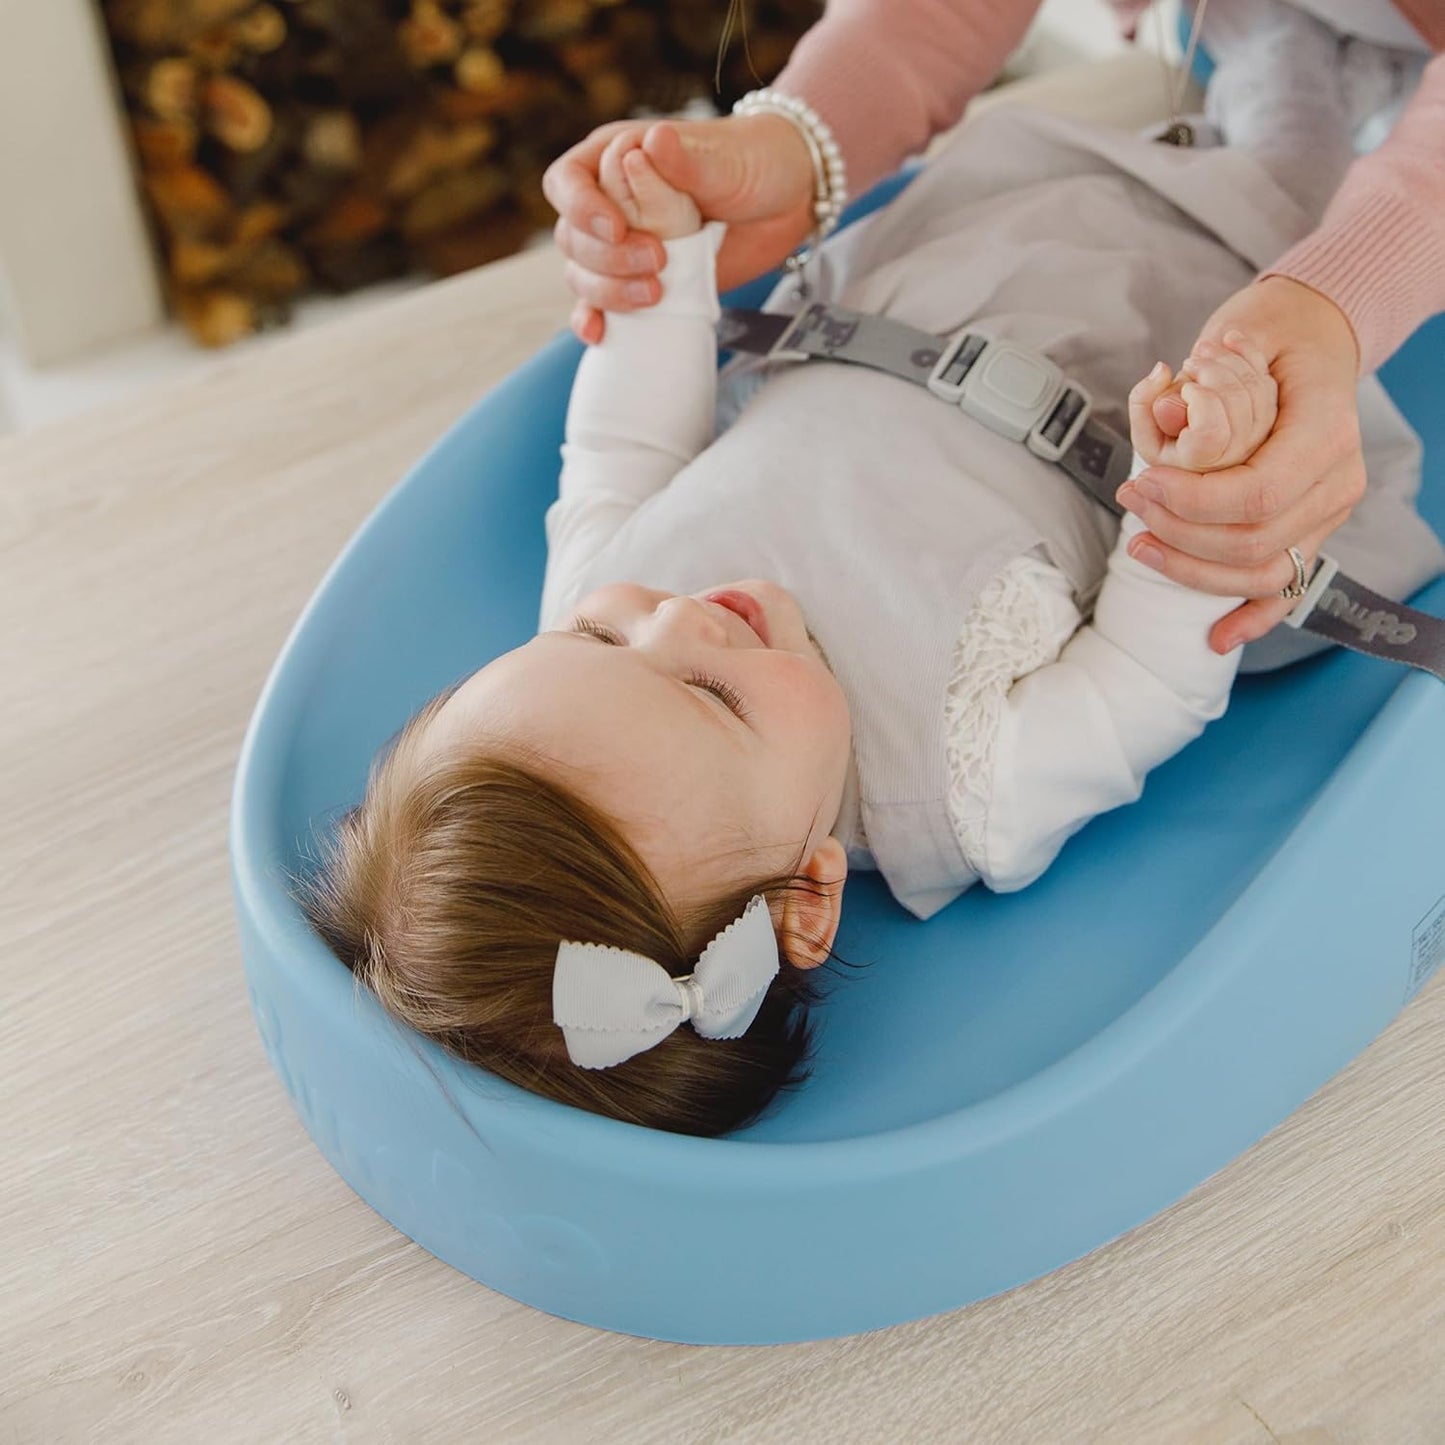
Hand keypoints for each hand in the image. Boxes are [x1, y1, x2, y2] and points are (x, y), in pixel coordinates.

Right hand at [544, 113, 815, 344]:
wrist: (786, 204)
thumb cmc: (752, 163)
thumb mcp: (724, 160)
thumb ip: (687, 159)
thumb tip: (652, 143)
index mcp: (615, 157)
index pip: (567, 182)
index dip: (582, 208)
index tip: (617, 228)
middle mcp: (609, 201)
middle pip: (573, 238)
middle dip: (608, 257)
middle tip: (657, 261)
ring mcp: (622, 247)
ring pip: (583, 275)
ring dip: (609, 292)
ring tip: (655, 292)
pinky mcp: (638, 282)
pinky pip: (600, 306)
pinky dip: (595, 320)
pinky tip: (600, 332)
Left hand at [1116, 276, 1364, 653]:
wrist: (1310, 344)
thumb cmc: (1272, 338)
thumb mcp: (1244, 332)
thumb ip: (1210, 372)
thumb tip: (1166, 411)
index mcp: (1328, 433)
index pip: (1258, 495)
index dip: (1192, 501)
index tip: (1141, 481)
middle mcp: (1337, 483)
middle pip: (1253, 541)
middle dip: (1179, 532)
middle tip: (1131, 502)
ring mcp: (1326, 515)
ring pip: (1261, 573)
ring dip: (1193, 570)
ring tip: (1140, 544)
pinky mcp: (1309, 534)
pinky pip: (1285, 589)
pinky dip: (1251, 618)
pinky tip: (1215, 640)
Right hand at [1128, 330, 1277, 471]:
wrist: (1184, 433)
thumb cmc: (1161, 430)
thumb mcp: (1142, 423)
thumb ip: (1143, 400)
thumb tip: (1162, 371)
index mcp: (1196, 460)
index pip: (1211, 431)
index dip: (1201, 399)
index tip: (1186, 387)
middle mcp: (1231, 454)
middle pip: (1234, 401)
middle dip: (1211, 369)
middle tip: (1189, 362)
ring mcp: (1255, 435)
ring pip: (1253, 386)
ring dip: (1227, 356)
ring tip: (1203, 350)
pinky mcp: (1269, 416)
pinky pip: (1265, 378)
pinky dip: (1247, 352)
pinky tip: (1230, 340)